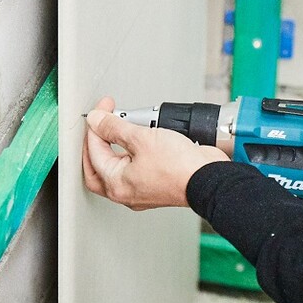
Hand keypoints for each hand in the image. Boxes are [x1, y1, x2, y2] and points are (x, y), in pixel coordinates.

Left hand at [82, 96, 229, 209]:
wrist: (209, 177)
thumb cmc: (179, 168)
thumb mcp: (141, 138)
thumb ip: (114, 128)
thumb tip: (96, 121)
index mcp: (116, 184)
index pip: (94, 152)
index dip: (96, 127)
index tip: (102, 112)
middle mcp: (126, 191)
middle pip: (99, 165)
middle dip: (98, 141)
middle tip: (103, 122)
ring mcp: (142, 189)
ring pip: (119, 166)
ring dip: (118, 145)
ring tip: (127, 126)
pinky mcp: (157, 183)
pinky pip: (137, 166)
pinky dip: (135, 151)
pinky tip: (143, 138)